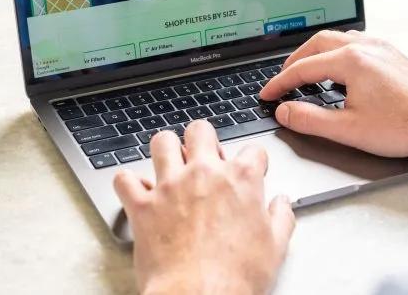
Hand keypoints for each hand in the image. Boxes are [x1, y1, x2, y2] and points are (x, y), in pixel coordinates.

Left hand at [113, 120, 294, 294]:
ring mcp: (170, 187)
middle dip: (203, 139)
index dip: (254, 161)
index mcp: (240, 180)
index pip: (253, 151)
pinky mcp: (143, 206)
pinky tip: (137, 191)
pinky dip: (128, 183)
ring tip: (170, 164)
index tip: (250, 171)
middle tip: (204, 157)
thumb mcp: (275, 248)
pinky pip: (124, 179)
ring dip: (165, 150)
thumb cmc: (235, 277)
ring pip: (161, 142)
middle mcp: (204, 174)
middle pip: (200, 130)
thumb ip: (281, 218)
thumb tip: (283, 204)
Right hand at [259, 30, 407, 157]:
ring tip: (306, 69)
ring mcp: (381, 48)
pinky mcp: (392, 55)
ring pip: (338, 39)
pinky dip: (337, 51)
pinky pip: (356, 42)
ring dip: (316, 52)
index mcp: (351, 61)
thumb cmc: (404, 126)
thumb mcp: (348, 129)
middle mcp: (365, 47)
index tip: (268, 94)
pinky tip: (339, 67)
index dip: (281, 82)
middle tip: (282, 78)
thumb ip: (310, 120)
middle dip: (295, 60)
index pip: (303, 68)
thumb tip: (285, 111)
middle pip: (317, 43)